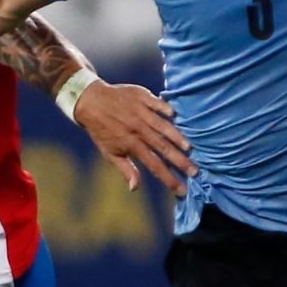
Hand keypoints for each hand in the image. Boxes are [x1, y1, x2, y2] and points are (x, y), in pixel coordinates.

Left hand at [72, 81, 196, 194]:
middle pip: (163, 148)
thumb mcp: (110, 152)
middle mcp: (138, 130)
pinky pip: (157, 103)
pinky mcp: (142, 96)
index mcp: (132, 145)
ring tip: (190, 148)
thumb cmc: (101, 130)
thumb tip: (135, 188)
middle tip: (195, 172)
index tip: (182, 190)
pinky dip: (166, 109)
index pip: (154, 165)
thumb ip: (126, 169)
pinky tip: (175, 116)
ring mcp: (141, 112)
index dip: (169, 179)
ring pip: (163, 126)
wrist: (91, 101)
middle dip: (180, 161)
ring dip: (177, 137)